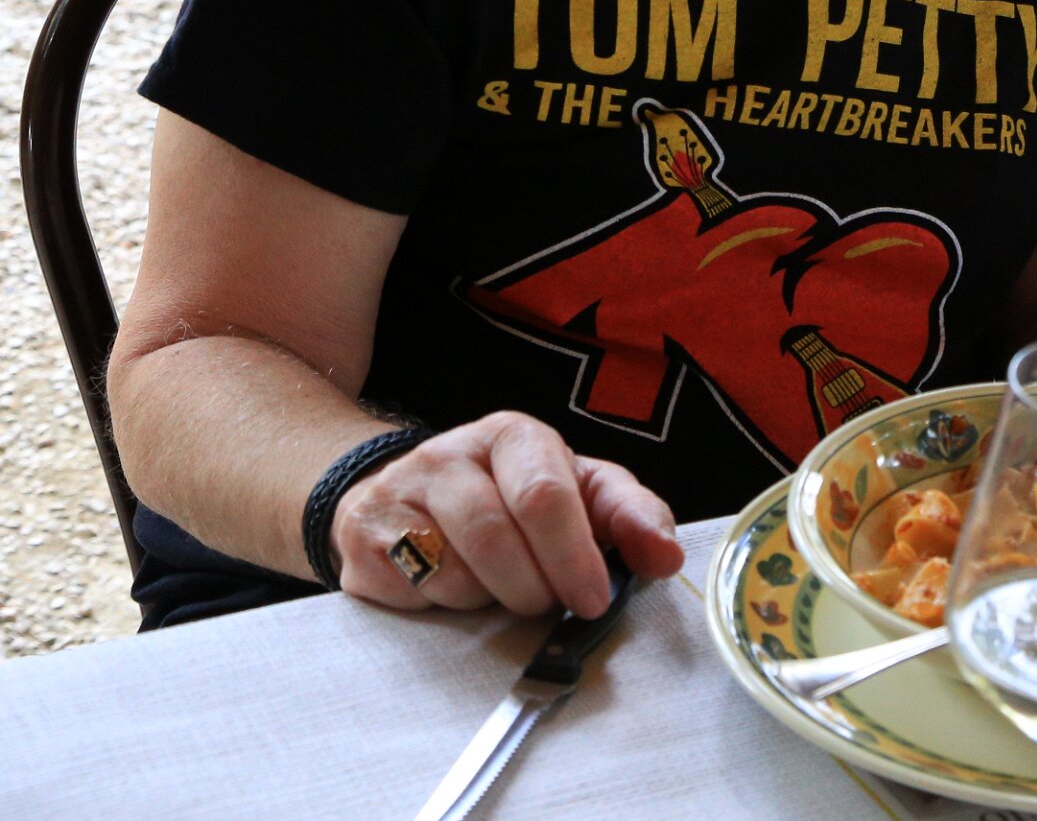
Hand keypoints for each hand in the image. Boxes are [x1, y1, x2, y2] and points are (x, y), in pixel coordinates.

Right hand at [330, 412, 682, 616]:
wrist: (408, 496)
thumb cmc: (513, 496)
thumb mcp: (580, 491)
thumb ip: (630, 517)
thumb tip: (667, 557)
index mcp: (513, 436)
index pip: (545, 495)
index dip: (574, 555)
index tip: (593, 598)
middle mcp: (449, 456)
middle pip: (496, 536)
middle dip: (535, 586)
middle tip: (552, 604)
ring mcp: (396, 498)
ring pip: (454, 573)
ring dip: (492, 601)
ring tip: (504, 589)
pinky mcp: (361, 546)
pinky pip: (414, 595)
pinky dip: (447, 608)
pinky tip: (456, 589)